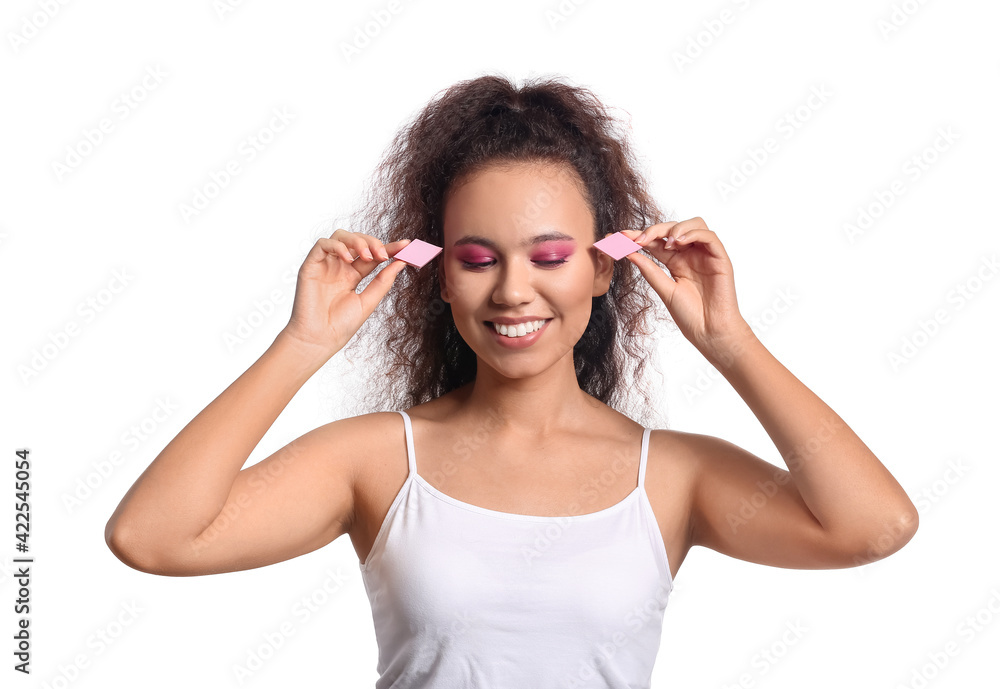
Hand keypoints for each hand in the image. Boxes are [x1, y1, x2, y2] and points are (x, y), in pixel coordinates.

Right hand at [281, 229, 411, 356]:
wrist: (319, 339)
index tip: (406, 245)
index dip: (389, 248)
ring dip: (357, 241)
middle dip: (373, 243)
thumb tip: (401, 263)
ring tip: (368, 256)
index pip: (373, 255)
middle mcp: (339, 267)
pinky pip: (323, 244)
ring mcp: (325, 265)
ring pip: (341, 236)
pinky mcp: (311, 265)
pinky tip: (348, 258)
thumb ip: (383, 282)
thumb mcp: (368, 302)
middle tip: (383, 254)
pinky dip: (338, 245)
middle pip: (358, 241)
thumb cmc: (341, 325)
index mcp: (353, 275)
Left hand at [618, 217, 752, 356]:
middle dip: (654, 230)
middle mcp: (690, 255)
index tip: (622, 236)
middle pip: (673, 229)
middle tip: (639, 239)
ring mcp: (705, 255)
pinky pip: (709, 236)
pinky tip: (679, 242)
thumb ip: (650, 271)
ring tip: (664, 242)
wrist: (709, 333)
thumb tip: (630, 254)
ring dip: (675, 228)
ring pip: (694, 225)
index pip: (657, 242)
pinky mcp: (720, 259)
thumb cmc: (690, 316)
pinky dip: (693, 233)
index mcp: (676, 262)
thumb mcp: (665, 290)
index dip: (640, 236)